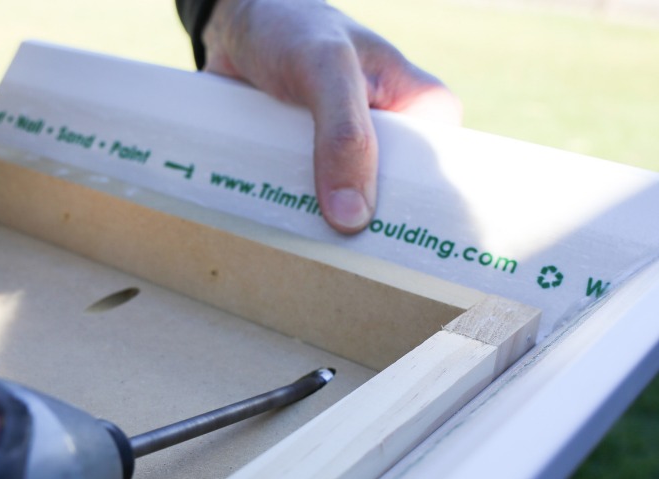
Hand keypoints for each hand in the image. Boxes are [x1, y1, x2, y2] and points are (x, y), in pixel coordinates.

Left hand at [202, 0, 461, 233]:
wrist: (232, 22)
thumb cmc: (293, 27)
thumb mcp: (325, 68)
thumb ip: (343, 135)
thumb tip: (353, 220)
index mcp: (422, 112)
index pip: (440, 181)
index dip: (422, 220)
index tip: (399, 257)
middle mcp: (389, 137)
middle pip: (389, 204)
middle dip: (365, 232)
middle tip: (342, 260)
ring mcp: (345, 154)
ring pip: (343, 209)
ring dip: (322, 229)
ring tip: (306, 252)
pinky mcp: (306, 164)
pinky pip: (307, 203)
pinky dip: (293, 216)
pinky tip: (280, 235)